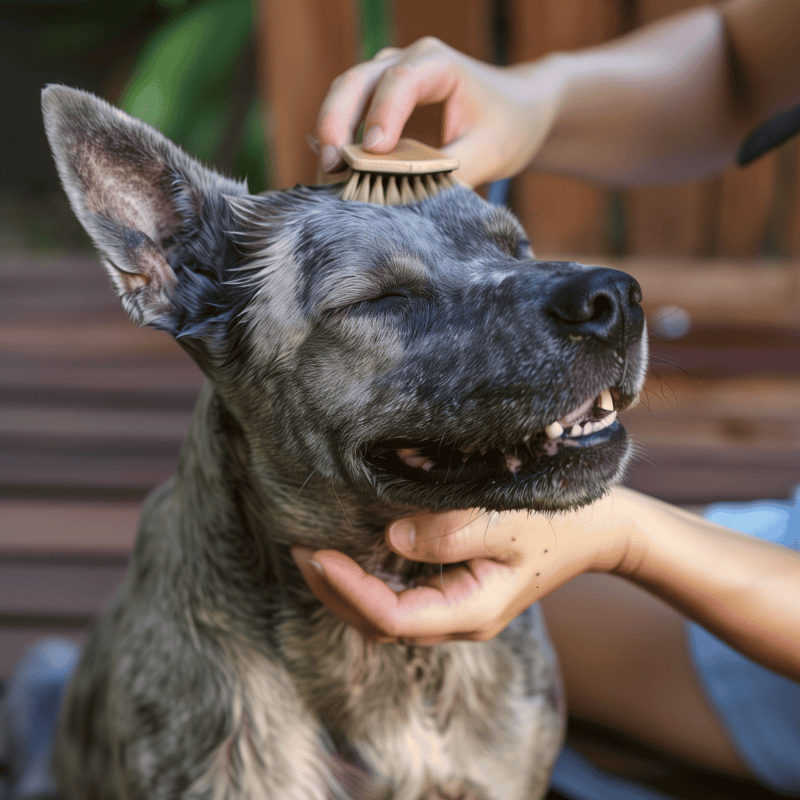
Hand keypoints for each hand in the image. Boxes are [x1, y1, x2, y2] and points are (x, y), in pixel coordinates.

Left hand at [291, 495, 630, 643]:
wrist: (596, 530)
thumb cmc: (557, 521)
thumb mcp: (509, 522)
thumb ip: (452, 532)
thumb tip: (390, 535)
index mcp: (472, 610)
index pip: (393, 616)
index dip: (349, 588)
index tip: (316, 552)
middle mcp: (460, 620)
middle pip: (380, 625)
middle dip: (333, 593)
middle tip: (299, 551)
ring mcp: (457, 610)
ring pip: (386, 617)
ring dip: (345, 591)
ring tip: (312, 555)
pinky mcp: (456, 592)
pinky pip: (401, 598)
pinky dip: (368, 582)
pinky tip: (351, 555)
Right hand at [315, 37, 560, 186]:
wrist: (514, 111)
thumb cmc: (506, 124)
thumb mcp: (491, 151)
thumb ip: (455, 171)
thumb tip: (416, 198)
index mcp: (437, 63)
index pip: (401, 80)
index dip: (383, 113)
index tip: (375, 150)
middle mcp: (404, 62)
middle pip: (356, 82)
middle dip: (337, 122)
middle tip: (332, 165)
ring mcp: (384, 81)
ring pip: (343, 98)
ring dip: (331, 135)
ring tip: (328, 176)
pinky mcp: (376, 105)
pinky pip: (346, 118)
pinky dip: (338, 145)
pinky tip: (333, 174)